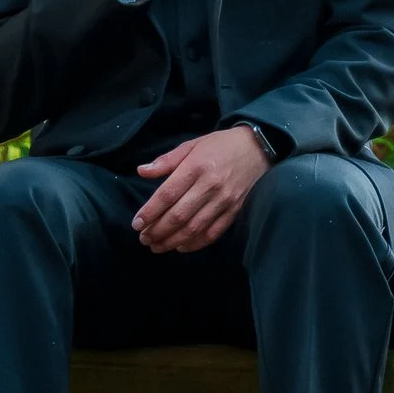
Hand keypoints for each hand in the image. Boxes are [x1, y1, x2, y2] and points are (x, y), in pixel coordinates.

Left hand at [133, 123, 270, 251]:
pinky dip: (195, 244)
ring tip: (157, 246)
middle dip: (158, 231)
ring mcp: (224, 201)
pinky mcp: (234, 211)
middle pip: (179, 215)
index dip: (150, 212)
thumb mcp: (191, 145)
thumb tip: (141, 171)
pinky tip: (181, 247)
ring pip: (194, 228)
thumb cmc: (219, 145)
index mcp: (196, 166)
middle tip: (144, 239)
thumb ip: (166, 160)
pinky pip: (213, 233)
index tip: (137, 224)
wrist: (256, 148)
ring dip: (172, 241)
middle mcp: (210, 186)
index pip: (168, 194)